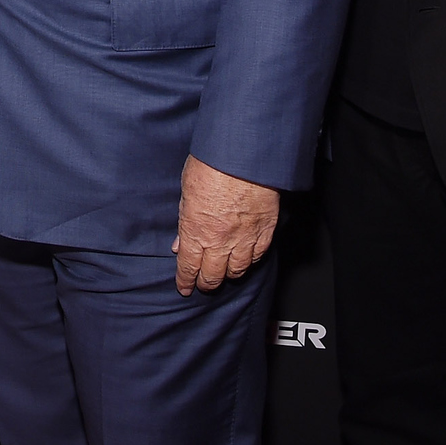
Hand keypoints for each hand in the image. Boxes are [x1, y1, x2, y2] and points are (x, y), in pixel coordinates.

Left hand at [172, 154, 278, 295]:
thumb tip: (180, 242)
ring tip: (225, 275)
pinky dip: (251, 261)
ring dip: (229, 275)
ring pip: (238, 270)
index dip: (185, 281)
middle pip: (213, 275)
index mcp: (196, 231)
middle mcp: (220, 241)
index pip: (188, 267)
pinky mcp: (265, 231)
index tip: (184, 288)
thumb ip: (184, 220)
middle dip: (206, 283)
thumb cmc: (211, 165)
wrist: (244, 156)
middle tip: (203, 284)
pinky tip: (246, 260)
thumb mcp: (186, 191)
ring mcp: (245, 238)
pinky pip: (258, 255)